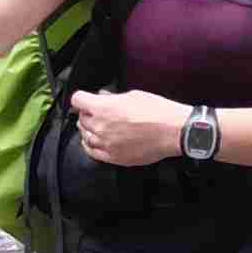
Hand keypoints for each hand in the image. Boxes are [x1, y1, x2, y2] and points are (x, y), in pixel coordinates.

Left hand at [70, 87, 188, 167]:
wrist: (174, 131)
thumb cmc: (158, 112)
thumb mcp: (133, 95)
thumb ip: (113, 97)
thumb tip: (104, 97)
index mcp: (103, 108)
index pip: (77, 100)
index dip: (82, 98)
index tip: (86, 99)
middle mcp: (100, 126)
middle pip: (81, 119)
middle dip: (88, 113)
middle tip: (97, 112)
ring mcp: (106, 144)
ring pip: (85, 136)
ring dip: (89, 130)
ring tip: (98, 126)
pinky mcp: (114, 157)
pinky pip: (92, 152)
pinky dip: (90, 146)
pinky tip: (93, 142)